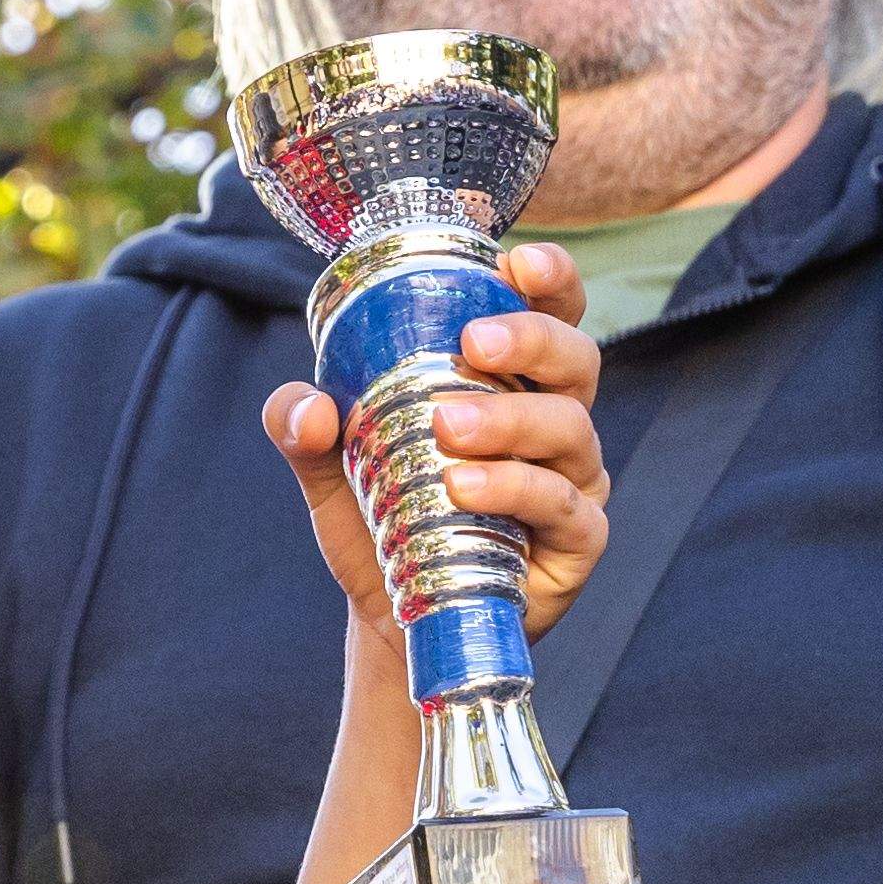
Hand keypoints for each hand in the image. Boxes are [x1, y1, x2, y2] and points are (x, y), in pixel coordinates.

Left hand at [264, 242, 610, 640]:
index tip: (519, 263)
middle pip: (576, 360)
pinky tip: (464, 488)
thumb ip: (304, 429)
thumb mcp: (332, 470)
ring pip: (569, 429)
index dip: (550, 281)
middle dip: (532, 340)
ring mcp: (575, 482)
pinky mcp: (578, 541)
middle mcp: (556, 424)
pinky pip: (567, 505)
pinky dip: (518, 489)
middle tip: (473, 343)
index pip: (552, 316)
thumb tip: (309, 407)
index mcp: (514, 383)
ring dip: (511, 419)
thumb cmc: (385, 524)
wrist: (397, 620)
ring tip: (446, 428)